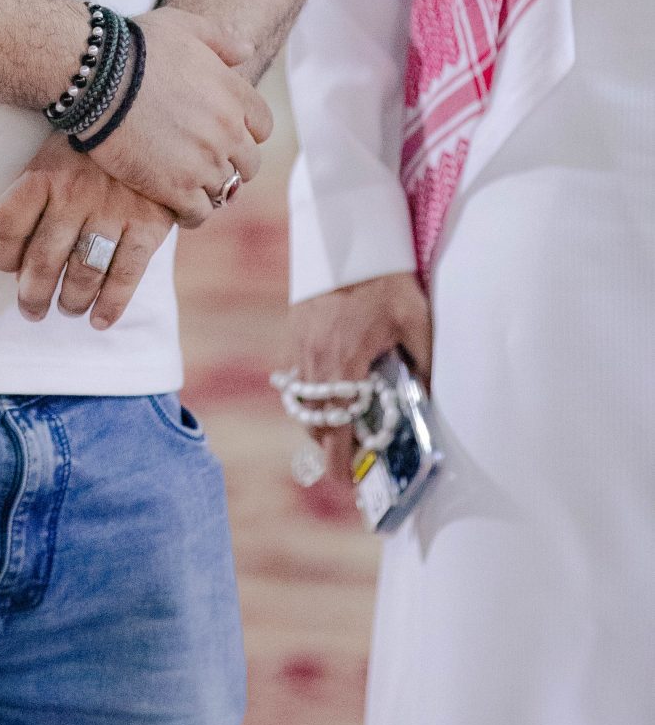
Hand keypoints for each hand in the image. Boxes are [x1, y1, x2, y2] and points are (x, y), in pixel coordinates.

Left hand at [0, 138, 176, 328]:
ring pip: (83, 272)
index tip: (8, 269)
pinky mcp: (148, 224)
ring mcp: (113, 209)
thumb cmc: (91, 152)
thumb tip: (18, 264)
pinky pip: (126, 275)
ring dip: (71, 301)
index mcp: (44, 173)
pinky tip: (99, 319)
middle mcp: (75, 192)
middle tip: (31, 310)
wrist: (148, 121)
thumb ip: (35, 201)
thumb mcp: (54, 157)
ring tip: (67, 308)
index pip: (5, 223)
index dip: (2, 255)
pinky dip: (111, 305)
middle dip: (33, 294)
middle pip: (43, 258)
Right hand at [79, 5, 270, 225]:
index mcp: (235, 95)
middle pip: (248, 164)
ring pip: (225, 191)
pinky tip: (174, 205)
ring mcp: (205, 163)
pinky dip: (190, 213)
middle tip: (204, 163)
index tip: (224, 134)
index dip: (243, 132)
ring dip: (209, 189)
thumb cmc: (136, 46)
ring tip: (187, 186)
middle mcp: (228, 132)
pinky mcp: (177, 188)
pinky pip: (198, 214)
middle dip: (230, 164)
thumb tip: (247, 49)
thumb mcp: (182, 25)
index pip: (261, 126)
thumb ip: (219, 38)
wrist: (99, 77)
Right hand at [282, 272, 433, 480]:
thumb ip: (424, 365)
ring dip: (321, 422)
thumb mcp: (416, 322)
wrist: (346, 240)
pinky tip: (331, 393)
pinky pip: (295, 379)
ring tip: (345, 430)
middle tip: (355, 464)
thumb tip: (431, 401)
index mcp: (344, 366)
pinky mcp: (294, 334)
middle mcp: (315, 363)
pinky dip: (309, 396)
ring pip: (302, 404)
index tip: (353, 485)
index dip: (342, 465)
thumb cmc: (386, 280)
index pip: (336, 432)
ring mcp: (299, 348)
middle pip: (315, 425)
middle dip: (332, 450)